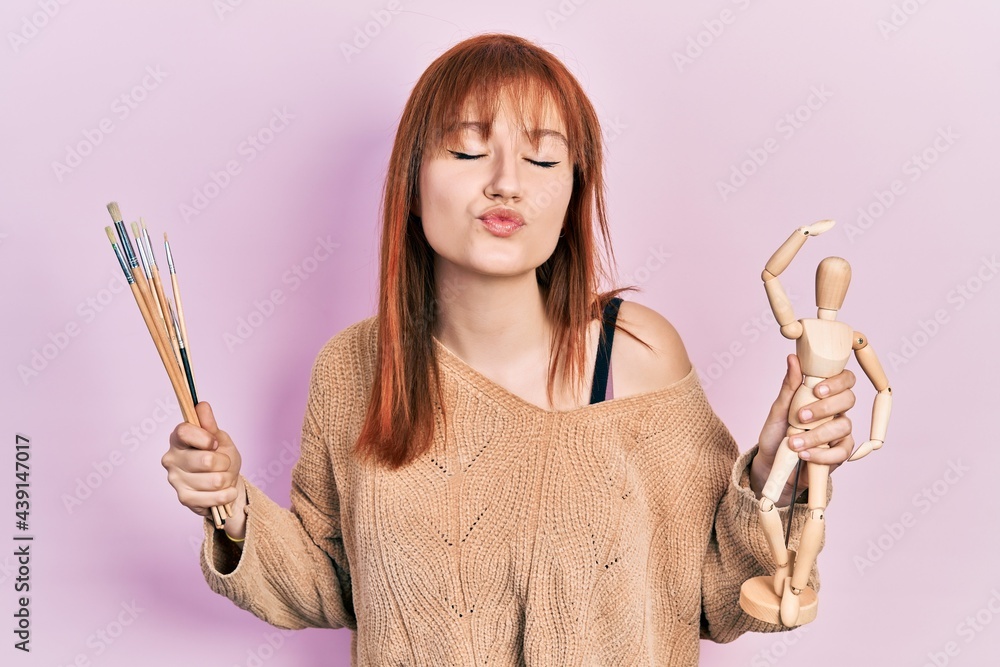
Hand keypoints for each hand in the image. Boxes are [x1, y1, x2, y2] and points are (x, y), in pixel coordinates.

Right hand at [162, 402, 246, 537]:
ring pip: (214, 480)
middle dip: (224, 462)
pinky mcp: (184, 498)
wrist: (226, 483)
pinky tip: (227, 491)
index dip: (205, 438)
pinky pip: (214, 498)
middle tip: (223, 463)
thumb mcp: (219, 438)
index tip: (214, 443)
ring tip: (224, 477)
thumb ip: (210, 424)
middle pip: (206, 460)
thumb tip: (201, 405)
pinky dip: (227, 494)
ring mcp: (176, 480)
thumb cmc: (220, 458)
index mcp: (178, 439)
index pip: (184, 431)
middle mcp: (171, 459)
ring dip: (227, 479)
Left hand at [750, 355, 855, 504]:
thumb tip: (793, 358)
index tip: (816, 390)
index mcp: (823, 395)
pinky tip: (804, 454)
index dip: (837, 382)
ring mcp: (839, 433)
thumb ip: (790, 386)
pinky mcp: (839, 454)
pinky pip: (841, 452)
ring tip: (793, 442)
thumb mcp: (778, 409)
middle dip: (825, 407)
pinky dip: (821, 454)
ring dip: (817, 434)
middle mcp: (836, 411)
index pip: (844, 380)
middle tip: (802, 416)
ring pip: (844, 426)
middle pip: (848, 399)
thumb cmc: (777, 433)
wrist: (771, 463)